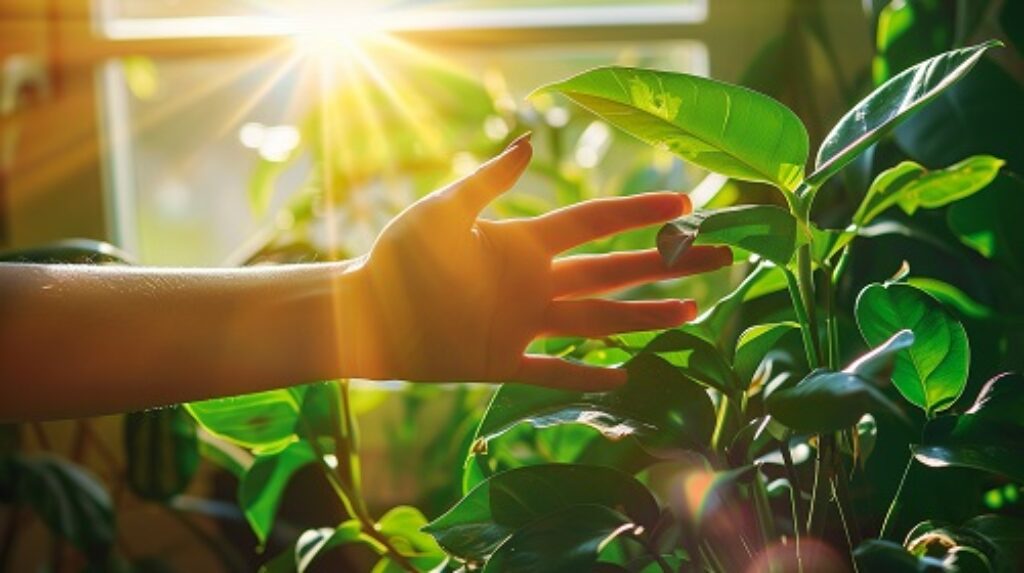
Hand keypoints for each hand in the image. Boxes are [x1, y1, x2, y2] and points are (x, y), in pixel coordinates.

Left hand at [357, 133, 730, 390]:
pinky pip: (554, 373)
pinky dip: (586, 375)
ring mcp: (523, 324)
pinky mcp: (503, 363)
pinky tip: (626, 376)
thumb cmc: (397, 259)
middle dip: (665, 264)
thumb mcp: (441, 213)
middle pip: (613, 271)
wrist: (363, 315)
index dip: (638, 215)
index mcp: (523, 244)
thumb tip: (529, 143)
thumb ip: (486, 184)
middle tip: (717, 256)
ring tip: (692, 310)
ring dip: (644, 316)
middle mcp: (534, 282)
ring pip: (597, 321)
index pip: (593, 225)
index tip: (685, 207)